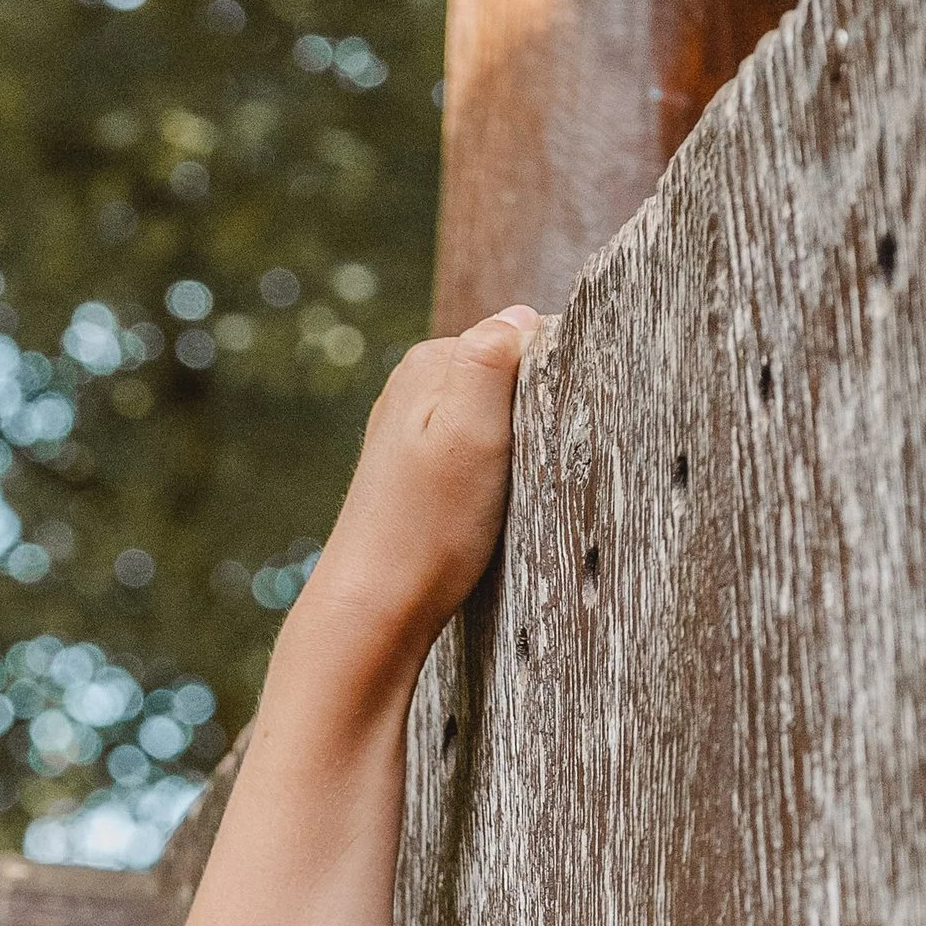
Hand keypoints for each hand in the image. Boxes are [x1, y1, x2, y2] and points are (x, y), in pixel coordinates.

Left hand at [278, 305, 543, 704]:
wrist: (374, 609)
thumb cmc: (430, 528)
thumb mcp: (472, 431)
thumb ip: (492, 358)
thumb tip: (522, 316)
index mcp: (432, 361)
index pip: (523, 338)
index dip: (551, 384)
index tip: (544, 436)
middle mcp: (414, 385)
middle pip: (507, 377)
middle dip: (530, 415)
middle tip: (523, 470)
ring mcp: (411, 429)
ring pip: (492, 417)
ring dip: (512, 448)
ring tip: (501, 493)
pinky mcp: (414, 472)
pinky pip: (472, 451)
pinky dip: (490, 472)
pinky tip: (482, 507)